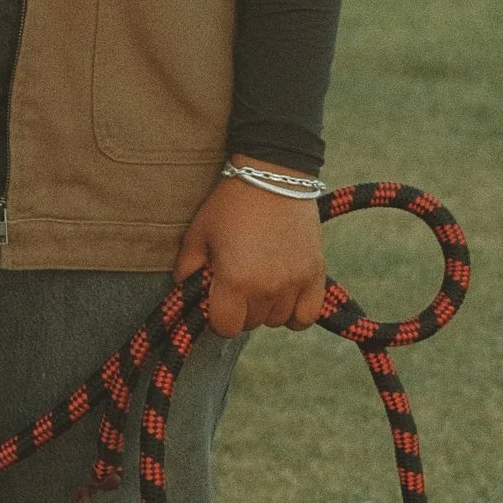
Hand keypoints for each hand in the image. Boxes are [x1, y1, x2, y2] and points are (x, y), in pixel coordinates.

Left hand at [173, 168, 326, 336]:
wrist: (272, 176)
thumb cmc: (229, 204)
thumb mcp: (197, 235)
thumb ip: (187, 270)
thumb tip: (187, 293)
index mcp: (234, 281)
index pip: (225, 327)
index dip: (217, 317)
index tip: (216, 300)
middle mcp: (267, 288)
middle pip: (251, 324)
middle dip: (240, 309)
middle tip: (237, 283)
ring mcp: (295, 283)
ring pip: (277, 320)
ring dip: (267, 308)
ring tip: (260, 282)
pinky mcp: (316, 274)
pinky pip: (307, 316)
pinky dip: (295, 313)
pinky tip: (285, 296)